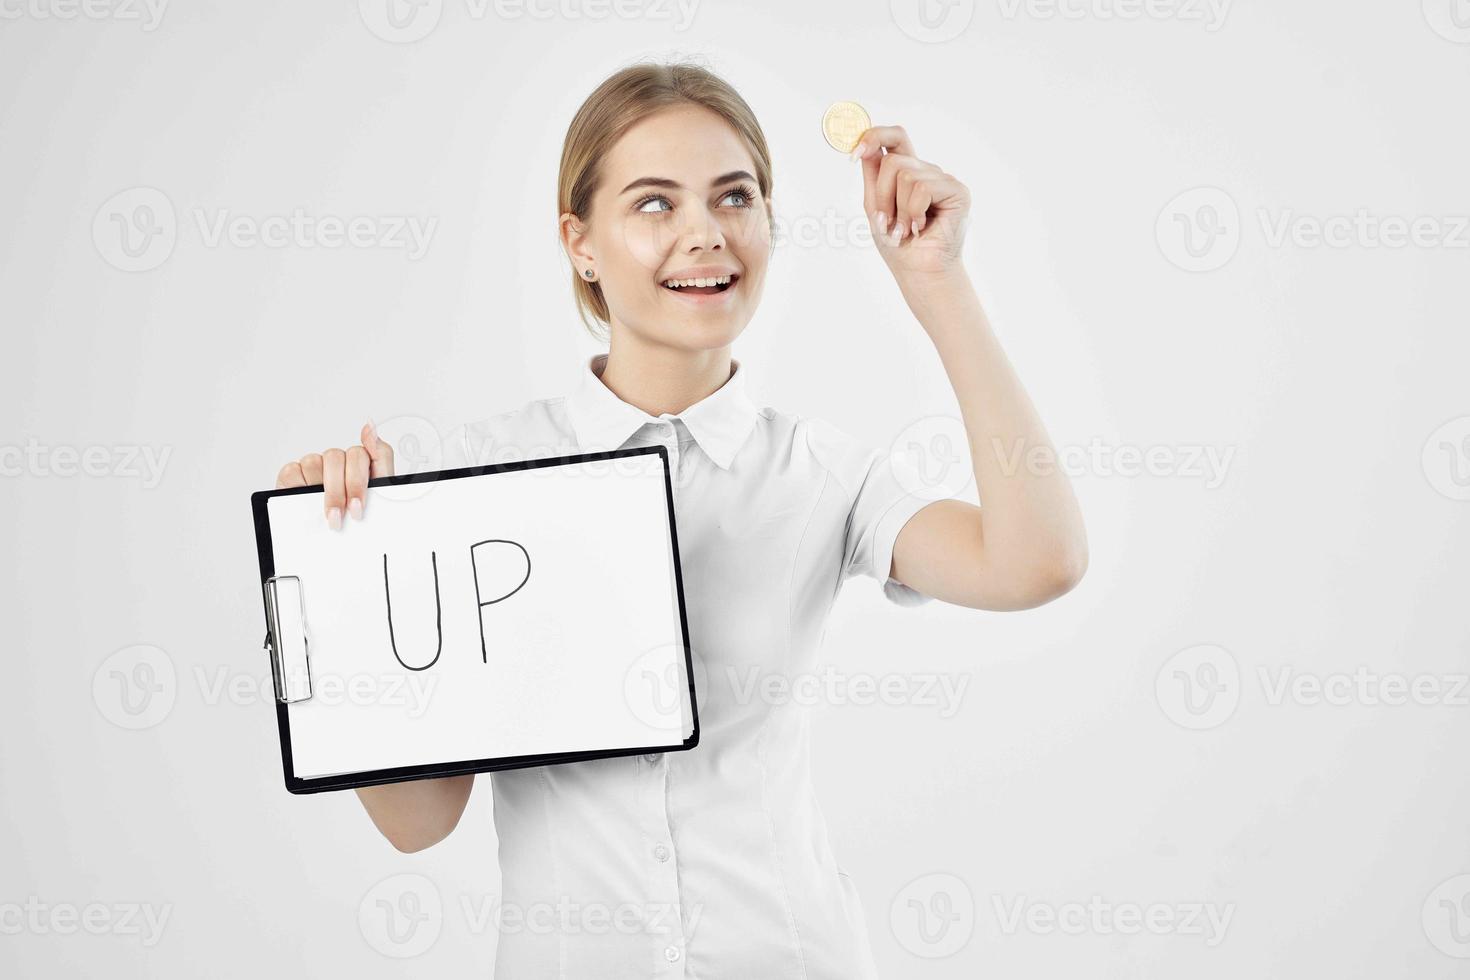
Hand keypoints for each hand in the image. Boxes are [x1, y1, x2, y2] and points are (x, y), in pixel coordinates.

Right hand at [274, 421, 393, 528]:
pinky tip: (307, 501)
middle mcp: (337, 461)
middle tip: (344, 516)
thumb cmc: (358, 518)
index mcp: (361, 463)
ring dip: (322, 492)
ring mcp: (314, 465)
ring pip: (314, 462)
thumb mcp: (379, 495)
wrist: (338, 545)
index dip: (359, 478)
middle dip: (341, 491)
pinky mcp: (292, 474)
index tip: (358, 505)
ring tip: (329, 516)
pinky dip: (299, 487)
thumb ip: (380, 456)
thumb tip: (370, 423)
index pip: (363, 452)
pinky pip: (292, 470)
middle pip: (337, 457)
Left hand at [854, 124, 971, 282]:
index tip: (854, 153)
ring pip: (906, 175)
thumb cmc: (899, 246)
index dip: (875, 136)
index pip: (895, 138)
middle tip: (887, 222)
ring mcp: (944, 180)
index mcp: (909, 173)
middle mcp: (928, 172)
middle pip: (893, 161)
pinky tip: (921, 227)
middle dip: (882, 195)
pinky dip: (914, 212)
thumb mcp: (875, 207)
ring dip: (899, 209)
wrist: (919, 272)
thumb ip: (872, 176)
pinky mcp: (958, 192)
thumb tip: (864, 147)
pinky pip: (923, 188)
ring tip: (906, 229)